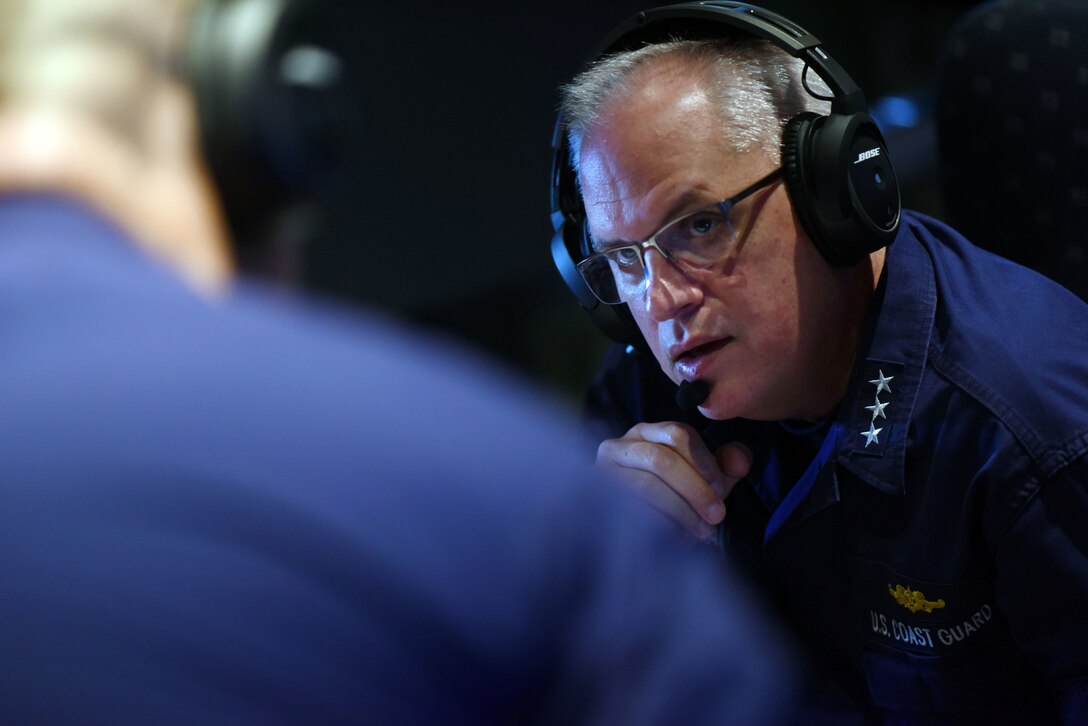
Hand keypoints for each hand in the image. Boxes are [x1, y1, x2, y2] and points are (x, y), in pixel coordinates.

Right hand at [595, 421, 751, 540]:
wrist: (632, 532)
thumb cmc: (674, 499)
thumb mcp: (704, 481)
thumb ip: (726, 466)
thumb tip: (740, 460)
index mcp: (647, 433)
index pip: (678, 434)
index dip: (705, 461)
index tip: (722, 488)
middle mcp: (619, 446)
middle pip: (661, 460)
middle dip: (695, 489)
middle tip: (718, 515)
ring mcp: (602, 473)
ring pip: (646, 486)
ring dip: (680, 511)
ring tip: (702, 532)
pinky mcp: (596, 501)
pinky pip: (631, 511)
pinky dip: (660, 525)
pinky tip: (678, 538)